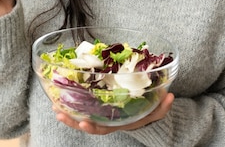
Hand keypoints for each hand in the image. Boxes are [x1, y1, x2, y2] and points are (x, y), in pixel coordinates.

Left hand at [54, 93, 174, 134]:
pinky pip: (82, 107)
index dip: (93, 126)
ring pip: (81, 117)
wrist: (144, 109)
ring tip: (54, 105)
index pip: (104, 128)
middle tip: (59, 113)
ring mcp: (100, 115)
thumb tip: (170, 96)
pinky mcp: (96, 105)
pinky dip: (71, 103)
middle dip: (72, 121)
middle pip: (87, 124)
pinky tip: (61, 96)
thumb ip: (162, 107)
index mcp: (118, 123)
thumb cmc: (147, 110)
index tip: (83, 122)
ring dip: (67, 113)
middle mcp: (106, 121)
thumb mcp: (156, 110)